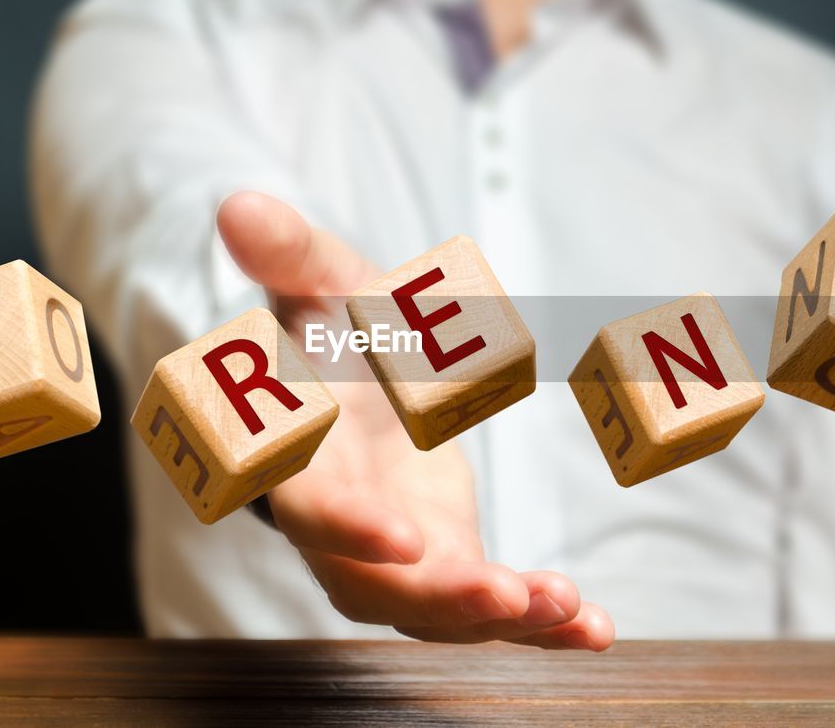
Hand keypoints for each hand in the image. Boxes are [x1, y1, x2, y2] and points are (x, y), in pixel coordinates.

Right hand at [217, 191, 613, 649]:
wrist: (350, 373)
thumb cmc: (329, 325)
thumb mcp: (319, 279)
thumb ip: (289, 254)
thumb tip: (239, 205)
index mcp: (303, 456)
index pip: (310, 503)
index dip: (347, 524)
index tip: (402, 537)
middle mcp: (342, 521)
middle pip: (375, 585)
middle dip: (439, 598)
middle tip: (506, 595)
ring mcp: (397, 550)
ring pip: (435, 610)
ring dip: (501, 620)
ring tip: (573, 613)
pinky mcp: (446, 556)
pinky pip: (484, 602)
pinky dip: (538, 623)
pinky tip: (595, 629)